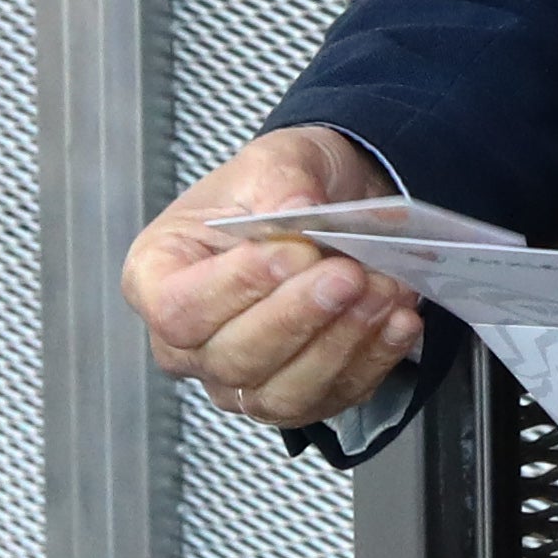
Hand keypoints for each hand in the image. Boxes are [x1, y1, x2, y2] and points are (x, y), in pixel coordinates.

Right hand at [124, 125, 426, 431]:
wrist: (327, 204)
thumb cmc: (278, 188)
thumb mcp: (273, 160)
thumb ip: (279, 182)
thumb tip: (296, 213)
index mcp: (158, 277)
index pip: (179, 308)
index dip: (234, 289)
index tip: (291, 253)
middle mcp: (190, 344)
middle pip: (234, 358)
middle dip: (300, 317)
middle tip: (347, 274)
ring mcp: (241, 380)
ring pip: (283, 393)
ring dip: (342, 343)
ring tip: (382, 292)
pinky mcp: (298, 396)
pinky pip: (333, 397)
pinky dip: (374, 360)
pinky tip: (399, 319)